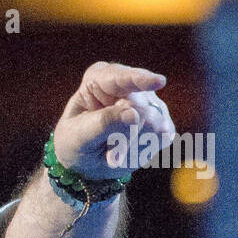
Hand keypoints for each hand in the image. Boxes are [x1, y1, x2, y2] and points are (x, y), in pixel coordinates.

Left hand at [52, 61, 175, 178]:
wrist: (85, 160)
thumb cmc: (75, 142)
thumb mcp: (78, 136)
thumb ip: (102, 124)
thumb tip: (134, 114)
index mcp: (100, 79)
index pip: (121, 78)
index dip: (141, 80)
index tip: (159, 82)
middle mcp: (128, 84)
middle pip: (141, 109)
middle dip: (125, 136)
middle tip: (105, 150)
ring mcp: (148, 100)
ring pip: (155, 124)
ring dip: (132, 146)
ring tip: (112, 150)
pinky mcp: (162, 118)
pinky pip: (163, 136)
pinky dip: (143, 151)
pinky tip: (127, 151)